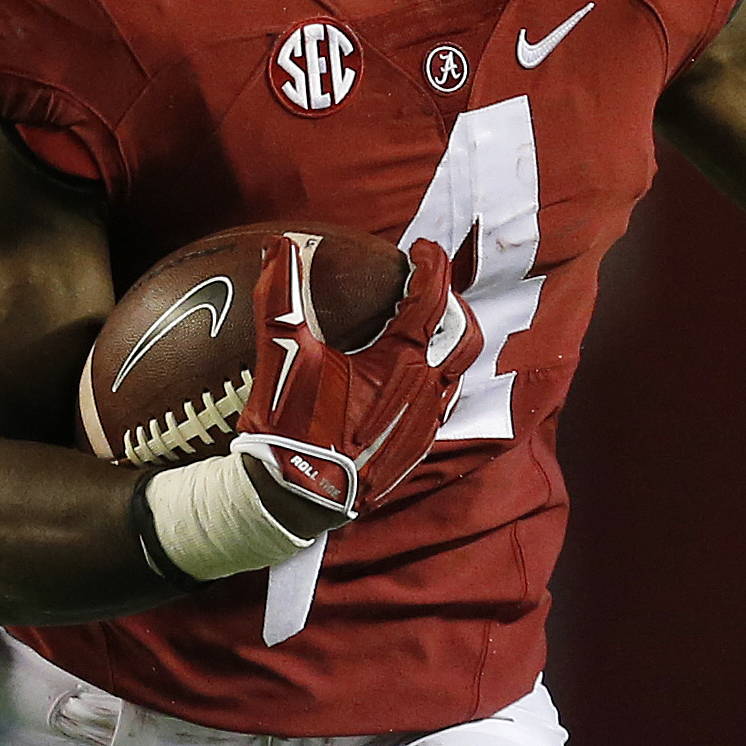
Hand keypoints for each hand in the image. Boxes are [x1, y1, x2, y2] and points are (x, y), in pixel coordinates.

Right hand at [233, 235, 479, 522]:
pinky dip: (432, 380)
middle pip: (464, 336)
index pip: (432, 299)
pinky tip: (403, 381)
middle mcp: (426, 393)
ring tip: (420, 330)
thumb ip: (281, 295)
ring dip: (445, 344)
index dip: (431, 266)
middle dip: (454, 305)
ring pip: (456, 373)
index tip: (422, 248)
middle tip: (430, 288)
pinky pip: (440, 405)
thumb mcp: (282, 355)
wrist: (296, 500)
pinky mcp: (416, 450)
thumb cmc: (290, 428)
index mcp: (400, 363)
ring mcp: (425, 425)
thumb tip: (281, 245)